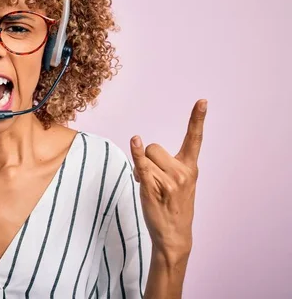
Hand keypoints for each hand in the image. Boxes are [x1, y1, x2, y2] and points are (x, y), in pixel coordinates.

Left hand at [129, 99, 206, 259]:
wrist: (174, 235)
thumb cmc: (174, 207)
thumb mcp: (181, 184)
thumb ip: (170, 165)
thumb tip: (144, 150)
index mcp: (191, 168)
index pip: (195, 139)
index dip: (197, 119)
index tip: (202, 101)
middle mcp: (182, 172)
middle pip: (154, 147)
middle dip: (148, 159)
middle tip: (153, 179)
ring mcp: (169, 181)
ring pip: (145, 157)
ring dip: (141, 169)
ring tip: (149, 186)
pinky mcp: (153, 188)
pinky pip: (142, 164)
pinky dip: (136, 152)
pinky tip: (134, 140)